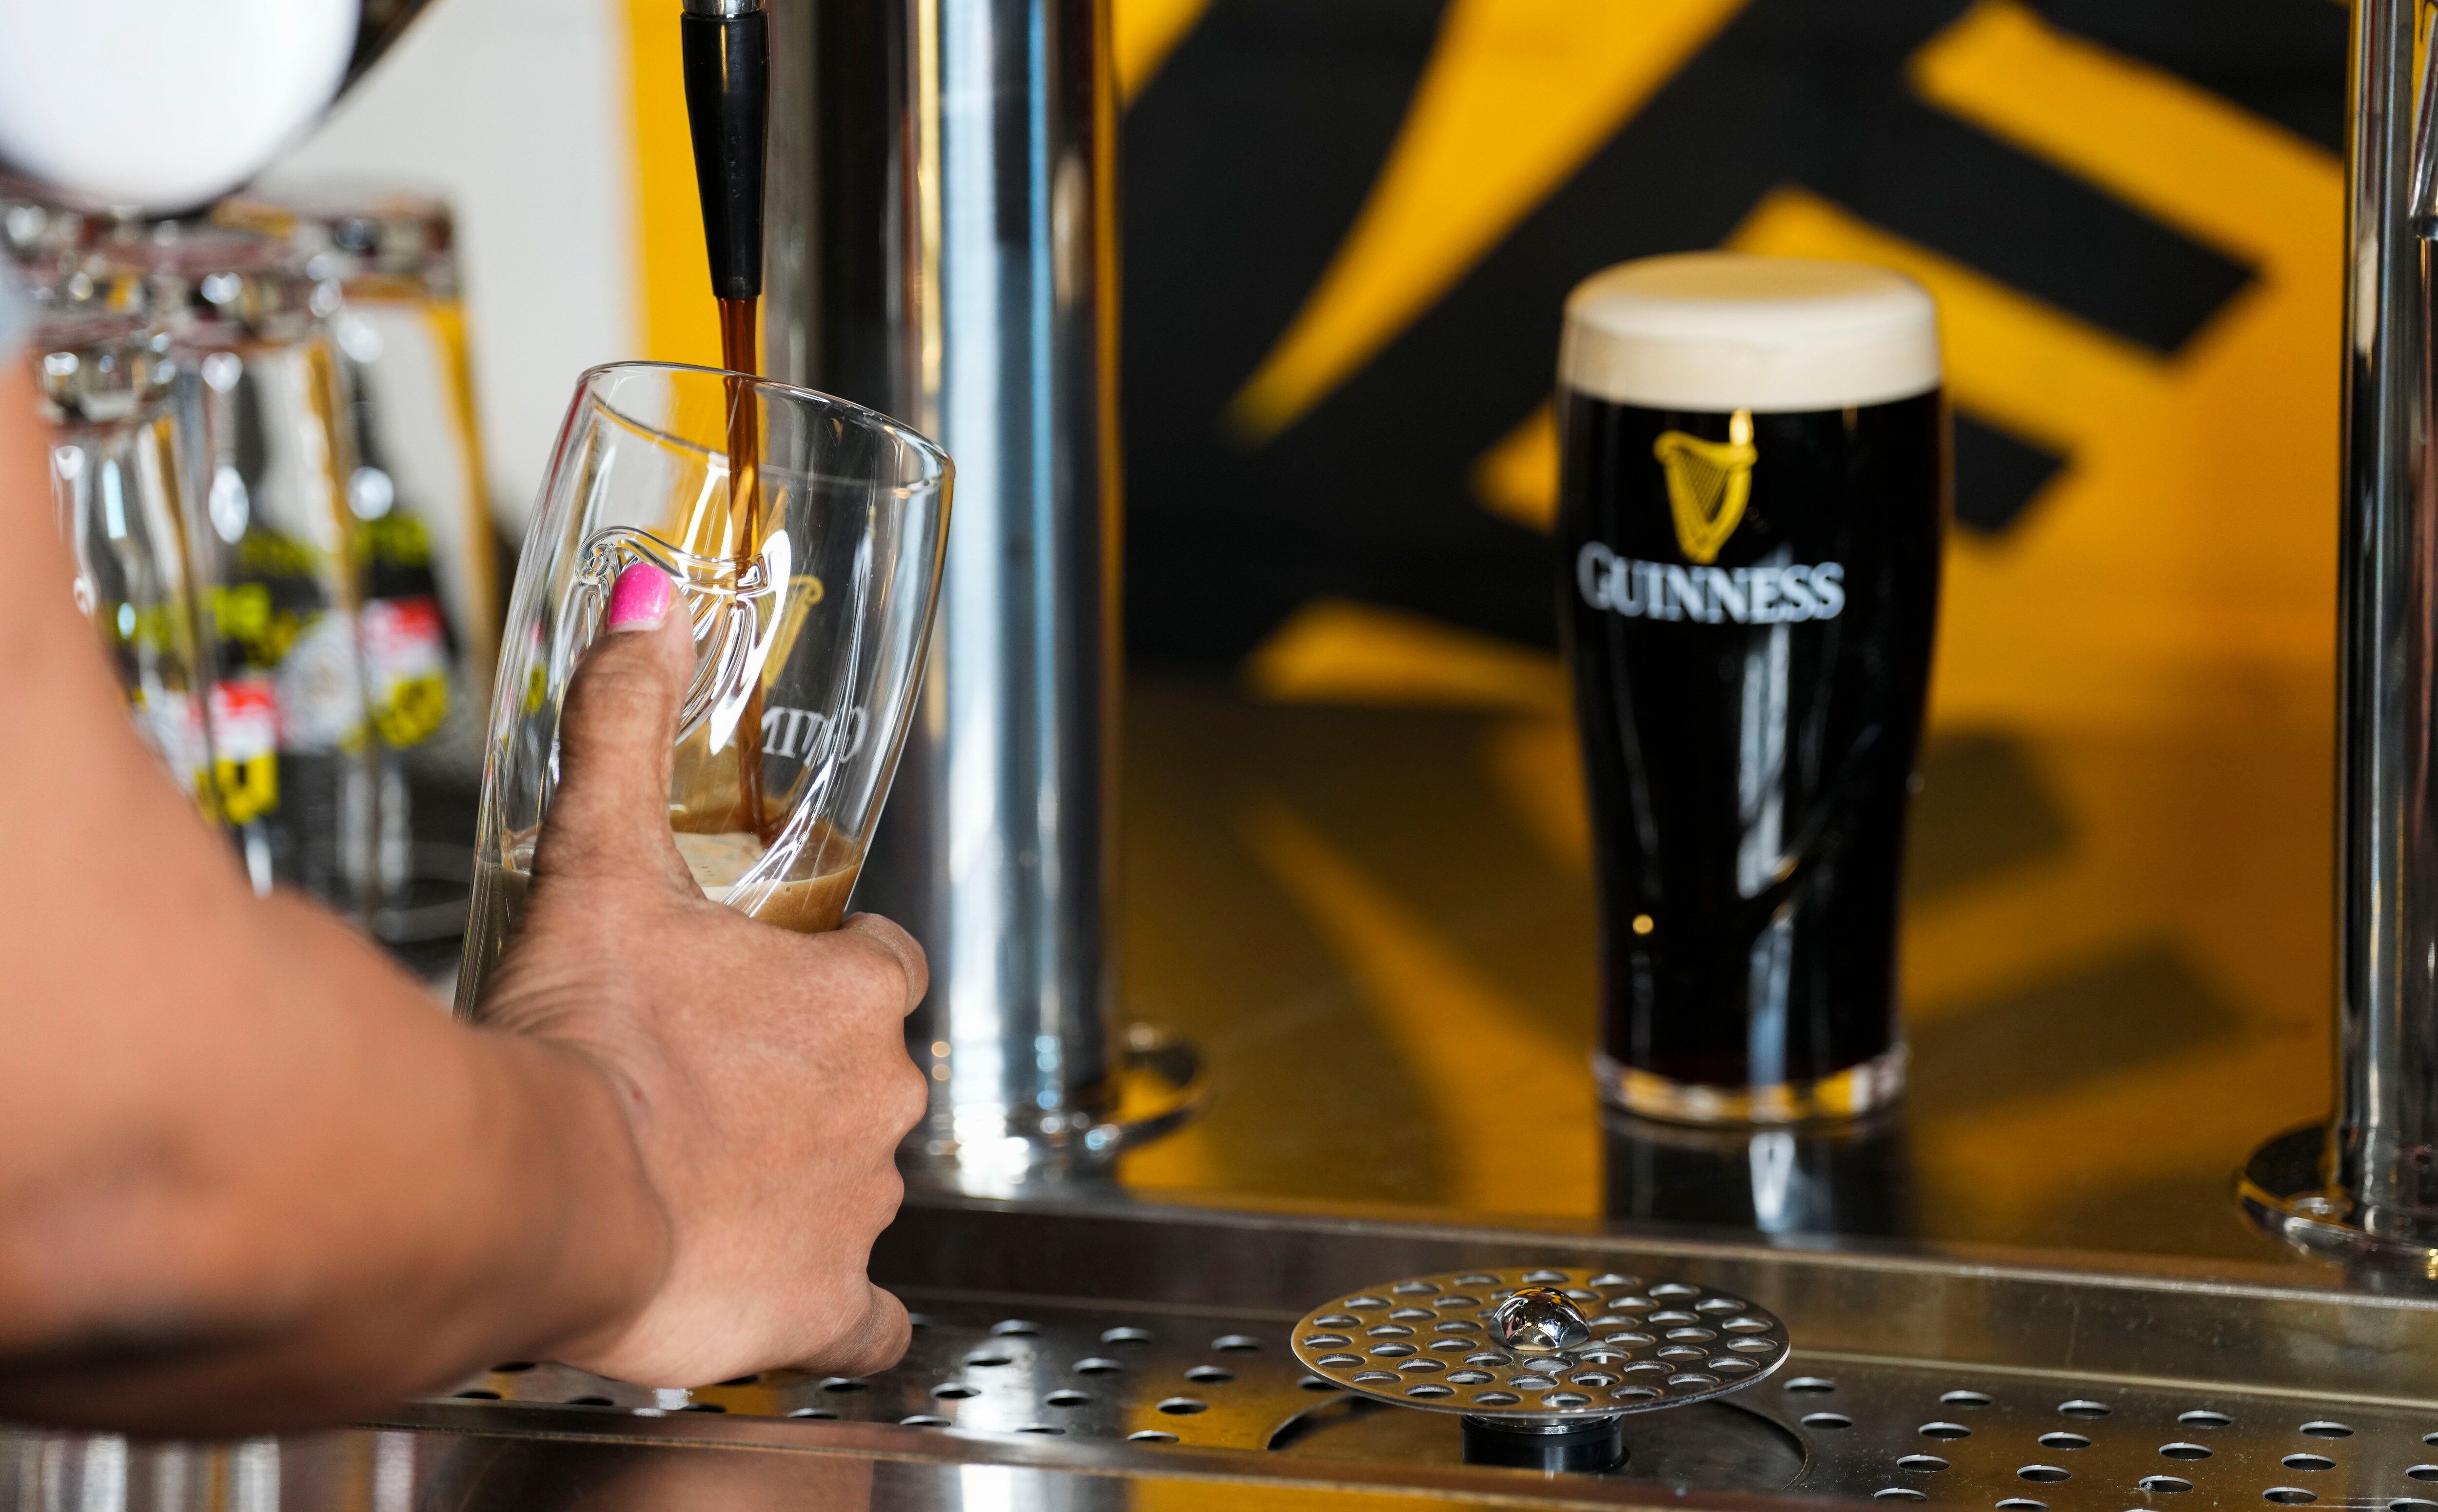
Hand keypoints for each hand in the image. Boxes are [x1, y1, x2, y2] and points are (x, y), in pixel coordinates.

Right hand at [471, 565, 928, 1387]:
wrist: (545, 1192)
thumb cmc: (584, 1034)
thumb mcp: (601, 859)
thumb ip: (625, 728)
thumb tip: (649, 605)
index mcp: (859, 995)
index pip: (880, 964)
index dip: (826, 971)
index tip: (766, 985)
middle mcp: (885, 1097)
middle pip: (865, 1074)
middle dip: (796, 1078)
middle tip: (702, 1088)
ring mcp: (864, 1206)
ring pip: (853, 1182)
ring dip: (791, 1178)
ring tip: (692, 1177)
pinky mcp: (830, 1303)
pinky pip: (866, 1316)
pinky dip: (830, 1306)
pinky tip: (778, 1293)